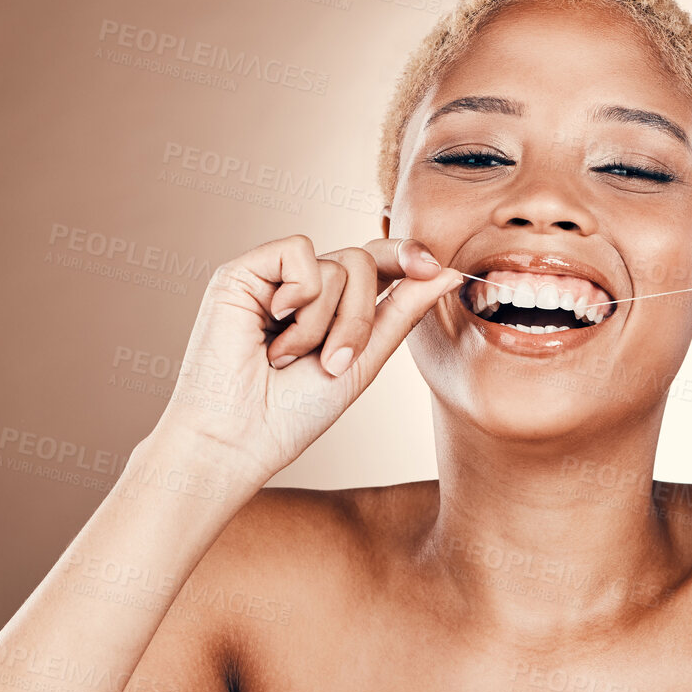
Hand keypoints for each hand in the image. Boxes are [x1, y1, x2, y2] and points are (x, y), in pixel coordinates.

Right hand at [150, 234, 464, 482]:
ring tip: (288, 358)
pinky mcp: (242, 272)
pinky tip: (272, 328)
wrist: (241, 438)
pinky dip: (299, 296)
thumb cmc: (293, 413)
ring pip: (337, 263)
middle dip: (361, 319)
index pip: (377, 263)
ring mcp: (271, 278)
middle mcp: (301, 287)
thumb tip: (450, 271)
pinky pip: (298, 252)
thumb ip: (402, 312)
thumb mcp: (363, 361)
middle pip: (363, 262)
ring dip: (326, 324)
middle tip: (332, 363)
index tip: (437, 269)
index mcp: (331, 307)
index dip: (407, 257)